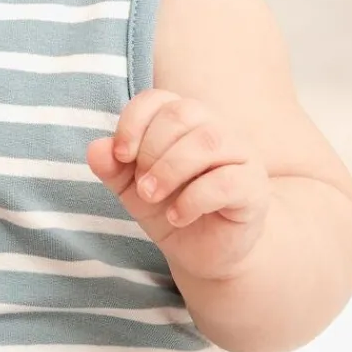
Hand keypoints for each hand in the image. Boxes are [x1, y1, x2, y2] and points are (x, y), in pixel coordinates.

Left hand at [86, 90, 271, 280]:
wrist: (205, 253)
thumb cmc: (170, 208)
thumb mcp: (132, 190)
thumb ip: (113, 168)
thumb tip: (96, 148)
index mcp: (186, 121)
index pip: (158, 99)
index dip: (133, 122)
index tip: (121, 155)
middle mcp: (216, 129)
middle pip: (182, 114)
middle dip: (151, 150)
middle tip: (141, 186)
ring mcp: (242, 156)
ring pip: (208, 141)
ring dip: (169, 170)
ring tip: (151, 197)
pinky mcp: (255, 188)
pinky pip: (227, 181)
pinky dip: (193, 199)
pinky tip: (176, 217)